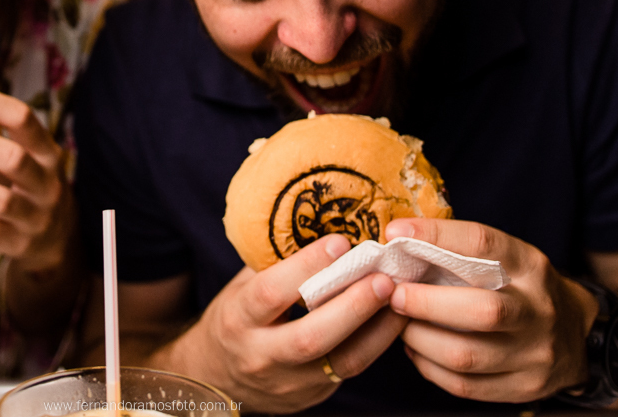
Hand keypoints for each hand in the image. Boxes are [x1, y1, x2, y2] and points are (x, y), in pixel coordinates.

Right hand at [168, 234, 404, 413]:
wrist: (218, 377)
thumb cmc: (235, 318)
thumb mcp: (241, 287)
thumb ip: (274, 264)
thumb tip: (321, 224)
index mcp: (238, 318)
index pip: (271, 293)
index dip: (307, 267)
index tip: (340, 242)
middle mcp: (260, 354)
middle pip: (310, 337)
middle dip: (351, 306)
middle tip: (382, 277)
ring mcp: (289, 381)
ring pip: (341, 360)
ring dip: (376, 327)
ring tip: (399, 296)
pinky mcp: (314, 394)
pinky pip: (351, 369)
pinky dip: (377, 342)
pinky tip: (394, 317)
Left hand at [385, 219, 598, 403]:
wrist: (577, 336)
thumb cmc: (521, 288)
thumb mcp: (507, 259)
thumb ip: (462, 251)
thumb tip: (398, 240)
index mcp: (530, 266)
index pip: (482, 243)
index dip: (435, 235)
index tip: (395, 235)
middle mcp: (537, 309)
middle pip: (482, 311)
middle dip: (426, 303)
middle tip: (394, 294)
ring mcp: (534, 353)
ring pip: (466, 355)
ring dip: (420, 339)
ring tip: (401, 325)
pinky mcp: (523, 387)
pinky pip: (465, 385)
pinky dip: (430, 367)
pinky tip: (417, 351)